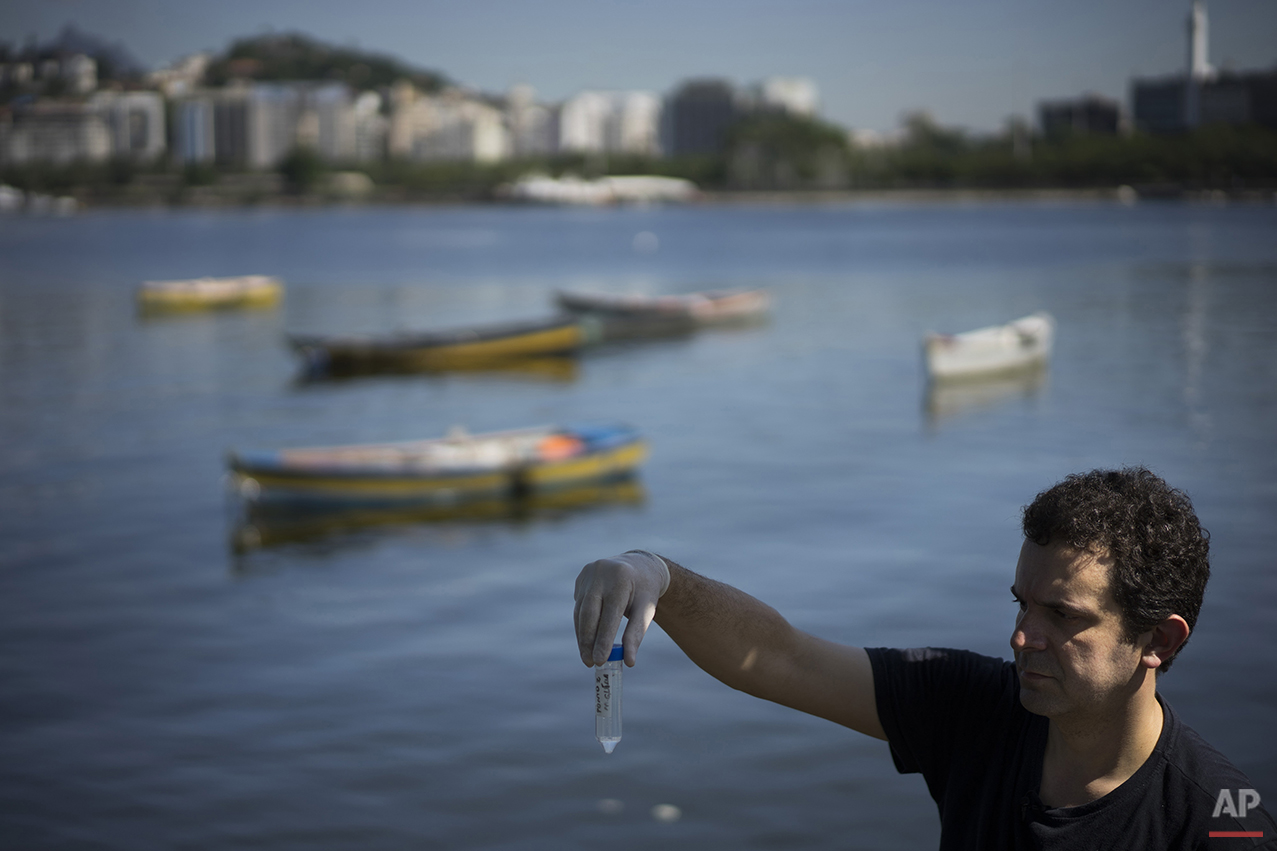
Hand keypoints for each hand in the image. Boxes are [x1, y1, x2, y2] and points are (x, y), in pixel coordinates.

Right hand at [574, 550, 669, 667]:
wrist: (639, 565)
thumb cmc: (644, 591)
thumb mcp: (646, 610)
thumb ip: (636, 634)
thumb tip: (629, 662)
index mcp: (621, 579)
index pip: (609, 615)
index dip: (603, 639)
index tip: (600, 661)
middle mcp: (601, 573)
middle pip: (589, 613)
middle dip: (588, 641)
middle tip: (590, 663)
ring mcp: (589, 574)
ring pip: (580, 611)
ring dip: (582, 636)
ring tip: (587, 657)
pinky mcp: (582, 578)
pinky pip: (579, 605)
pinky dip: (581, 624)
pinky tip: (585, 640)